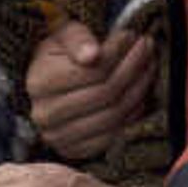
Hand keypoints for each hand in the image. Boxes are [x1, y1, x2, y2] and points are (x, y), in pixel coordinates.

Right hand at [27, 21, 155, 160]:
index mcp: (39, 82)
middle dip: (133, 68)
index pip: (93, 71)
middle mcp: (45, 114)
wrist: (50, 87)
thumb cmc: (61, 56)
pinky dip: (132, 114)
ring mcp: (58, 136)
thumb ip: (78, 39)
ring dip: (139, 89)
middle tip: (148, 49)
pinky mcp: (74, 151)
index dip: (119, 53)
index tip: (133, 36)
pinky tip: (139, 94)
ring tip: (148, 67)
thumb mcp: (64, 36)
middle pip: (106, 93)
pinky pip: (114, 135)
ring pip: (114, 114)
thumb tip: (93, 55)